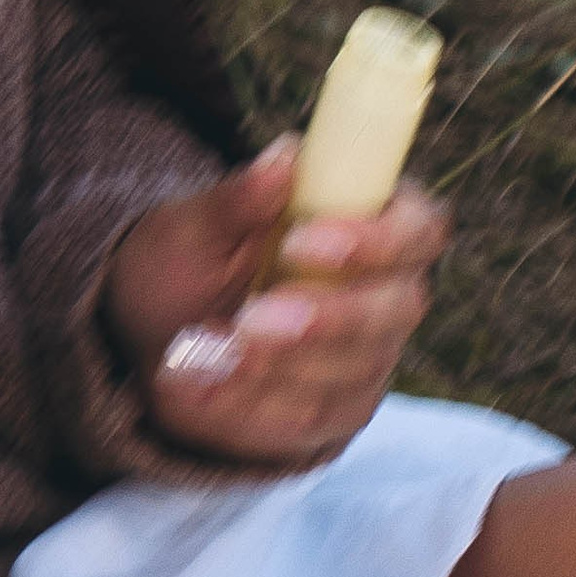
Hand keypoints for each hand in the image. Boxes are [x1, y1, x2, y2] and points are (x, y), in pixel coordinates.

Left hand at [103, 142, 449, 468]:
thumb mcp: (194, 224)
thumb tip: (285, 157)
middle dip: (328, 317)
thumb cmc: (188, 258)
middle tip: (249, 319)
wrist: (157, 333)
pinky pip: (313, 419)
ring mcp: (370, 356)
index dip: (375, 239)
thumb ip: (239, 198)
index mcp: (369, 219)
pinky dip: (253, 404)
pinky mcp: (340, 411)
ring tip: (208, 352)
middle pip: (398, 309)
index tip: (297, 242)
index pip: (418, 227)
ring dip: (279, 366)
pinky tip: (203, 388)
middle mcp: (386, 290)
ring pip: (355, 370)